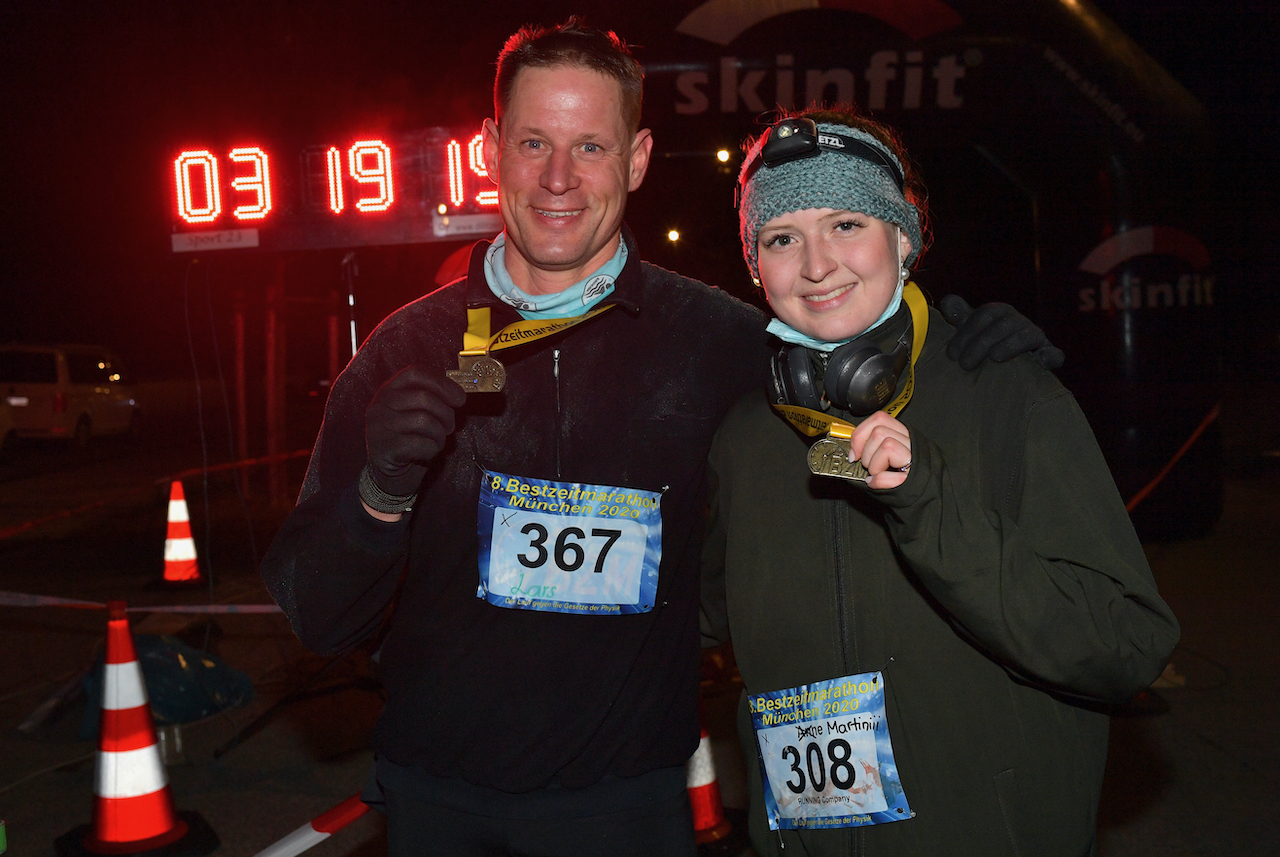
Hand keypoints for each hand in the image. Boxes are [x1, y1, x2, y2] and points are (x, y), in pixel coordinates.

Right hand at [365, 366, 466, 496]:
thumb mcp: (418, 414)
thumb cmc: (410, 439)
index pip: (415, 373)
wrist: (390, 474)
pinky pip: (420, 444)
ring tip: (438, 441)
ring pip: (424, 421)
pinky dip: (432, 450)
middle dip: (446, 414)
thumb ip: (432, 400)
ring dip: (440, 434)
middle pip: (424, 397)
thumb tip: (459, 395)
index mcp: (389, 390)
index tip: (460, 399)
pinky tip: (426, 453)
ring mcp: (378, 426)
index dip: (442, 383)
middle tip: (450, 427)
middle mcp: (380, 404)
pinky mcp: (383, 448)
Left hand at [849, 411, 911, 489]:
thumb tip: (853, 451)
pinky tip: (879, 484)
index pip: (880, 419)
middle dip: (866, 451)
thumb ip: (874, 447)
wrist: (928, 502)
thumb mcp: (889, 458)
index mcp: (905, 436)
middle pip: (879, 431)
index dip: (861, 434)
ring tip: (878, 474)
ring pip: (886, 444)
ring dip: (874, 465)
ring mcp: (916, 460)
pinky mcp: (913, 479)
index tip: (855, 451)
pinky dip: (878, 481)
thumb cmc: (903, 482)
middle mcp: (912, 444)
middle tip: (869, 466)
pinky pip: (888, 474)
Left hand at [940, 294, 1064, 370]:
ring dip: (1011, 345)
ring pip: (1029, 335)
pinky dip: (1051, 356)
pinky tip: (1042, 362)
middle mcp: (1018, 321)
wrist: (1011, 361)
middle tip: (965, 364)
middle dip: (982, 342)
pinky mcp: (1049, 354)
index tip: (951, 354)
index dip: (966, 332)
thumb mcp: (971, 330)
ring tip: (994, 357)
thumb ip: (960, 316)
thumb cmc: (985, 344)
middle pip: (1003, 325)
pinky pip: (1054, 354)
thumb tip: (948, 301)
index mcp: (1000, 313)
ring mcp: (1036, 337)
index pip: (984, 315)